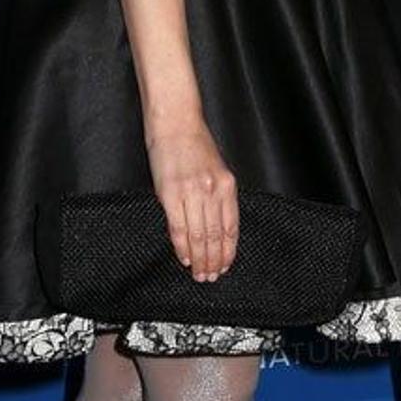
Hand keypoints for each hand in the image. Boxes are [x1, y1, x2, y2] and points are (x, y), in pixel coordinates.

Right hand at [146, 124, 238, 282]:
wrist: (175, 124)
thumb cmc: (195, 145)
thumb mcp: (217, 170)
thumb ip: (218, 197)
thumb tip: (215, 230)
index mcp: (227, 185)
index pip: (230, 227)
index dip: (228, 251)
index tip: (225, 266)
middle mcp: (212, 190)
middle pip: (215, 236)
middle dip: (214, 260)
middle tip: (211, 277)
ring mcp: (191, 192)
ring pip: (198, 236)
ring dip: (199, 259)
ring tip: (199, 274)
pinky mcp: (170, 193)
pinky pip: (178, 228)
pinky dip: (182, 247)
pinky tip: (184, 258)